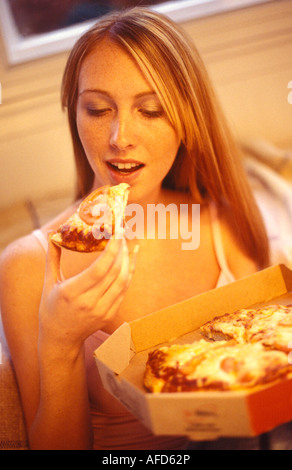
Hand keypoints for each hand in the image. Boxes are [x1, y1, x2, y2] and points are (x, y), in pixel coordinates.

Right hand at [38, 235, 136, 353]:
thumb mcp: (48, 283)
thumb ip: (53, 257)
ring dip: (128, 259)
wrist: (60, 339)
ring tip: (127, 242)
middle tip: (122, 232)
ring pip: (123, 280)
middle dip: (121, 249)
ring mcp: (102, 311)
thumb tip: (53, 234)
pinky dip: (130, 272)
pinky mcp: (110, 314)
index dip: (111, 249)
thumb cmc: (51, 308)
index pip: (99, 269)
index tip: (116, 231)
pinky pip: (124, 289)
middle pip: (114, 272)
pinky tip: (131, 258)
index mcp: (72, 293)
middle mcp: (89, 303)